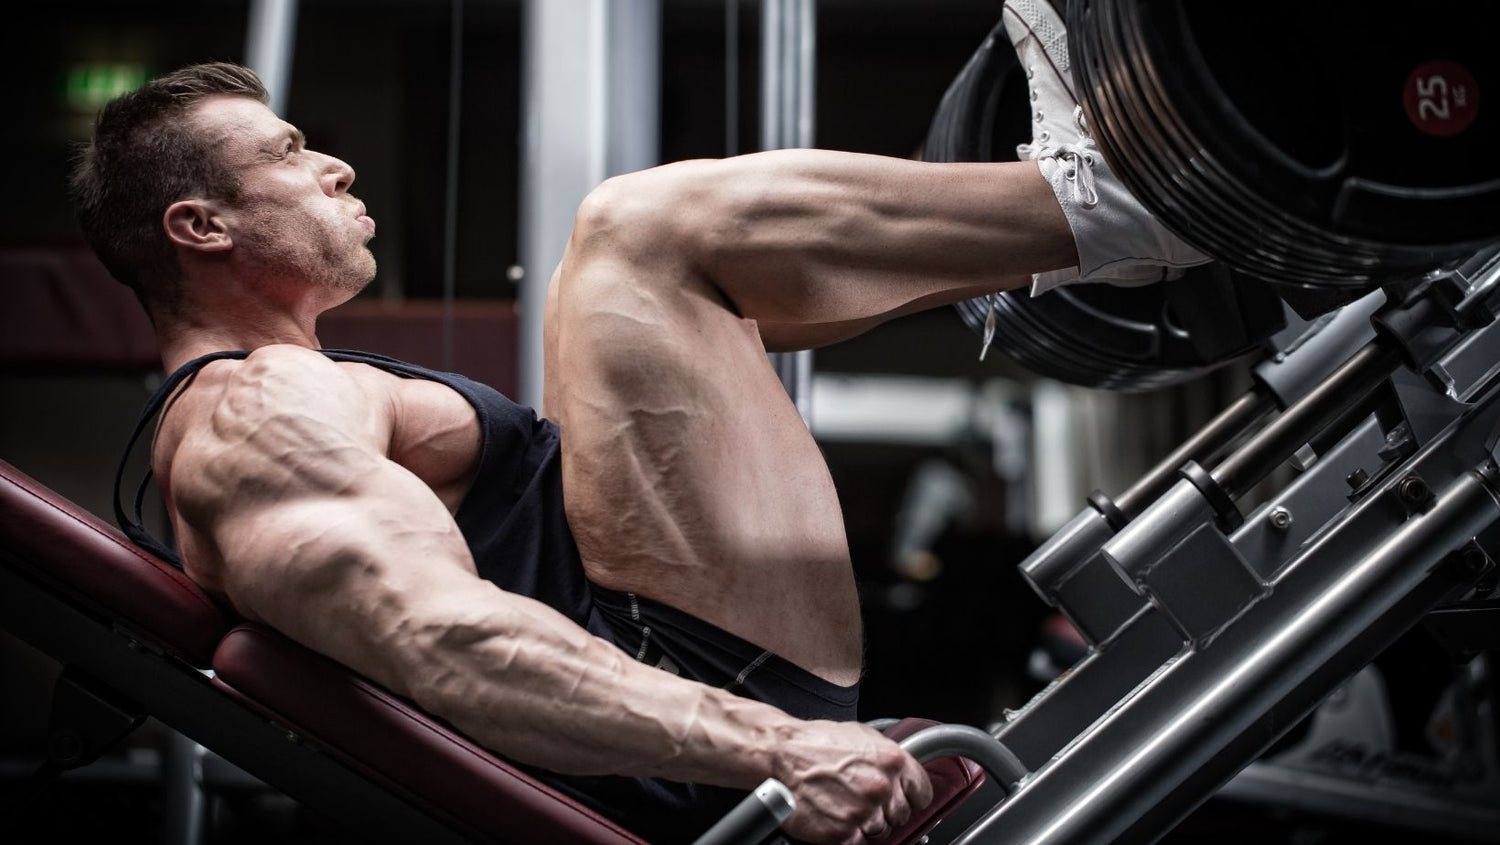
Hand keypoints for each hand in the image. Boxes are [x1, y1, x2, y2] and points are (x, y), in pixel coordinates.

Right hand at [772, 720, 932, 843]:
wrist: (782, 754)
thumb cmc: (816, 743)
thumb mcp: (862, 737)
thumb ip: (887, 759)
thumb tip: (902, 776)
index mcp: (892, 762)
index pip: (922, 794)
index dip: (911, 798)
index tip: (903, 800)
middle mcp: (881, 788)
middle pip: (902, 816)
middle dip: (886, 812)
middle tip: (865, 803)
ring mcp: (862, 812)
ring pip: (881, 832)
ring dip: (866, 825)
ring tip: (846, 808)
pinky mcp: (842, 832)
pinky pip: (859, 844)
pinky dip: (849, 836)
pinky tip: (837, 818)